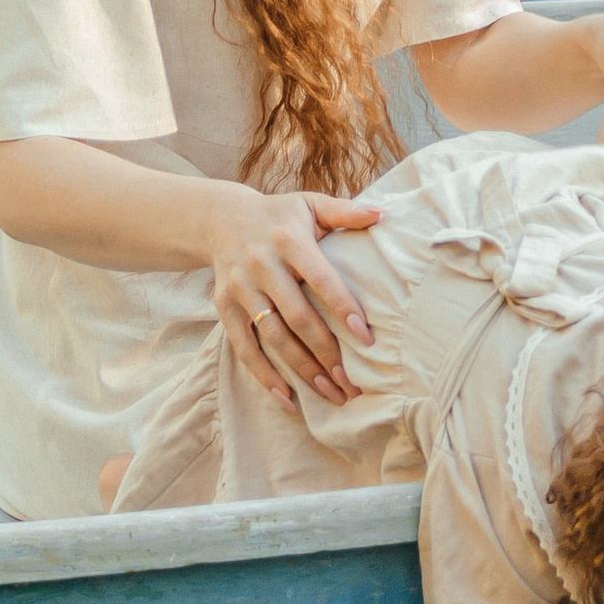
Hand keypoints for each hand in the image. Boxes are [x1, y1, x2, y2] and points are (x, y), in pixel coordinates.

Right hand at [206, 183, 379, 404]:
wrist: (220, 219)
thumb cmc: (279, 215)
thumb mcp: (309, 204)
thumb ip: (345, 212)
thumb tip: (383, 214)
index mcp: (287, 240)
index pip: (320, 278)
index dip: (343, 308)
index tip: (366, 338)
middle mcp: (261, 265)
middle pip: (297, 317)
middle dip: (326, 352)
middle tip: (352, 382)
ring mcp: (240, 289)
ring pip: (274, 337)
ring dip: (302, 370)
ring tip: (331, 393)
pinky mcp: (224, 307)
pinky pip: (244, 348)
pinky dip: (265, 376)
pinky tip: (288, 399)